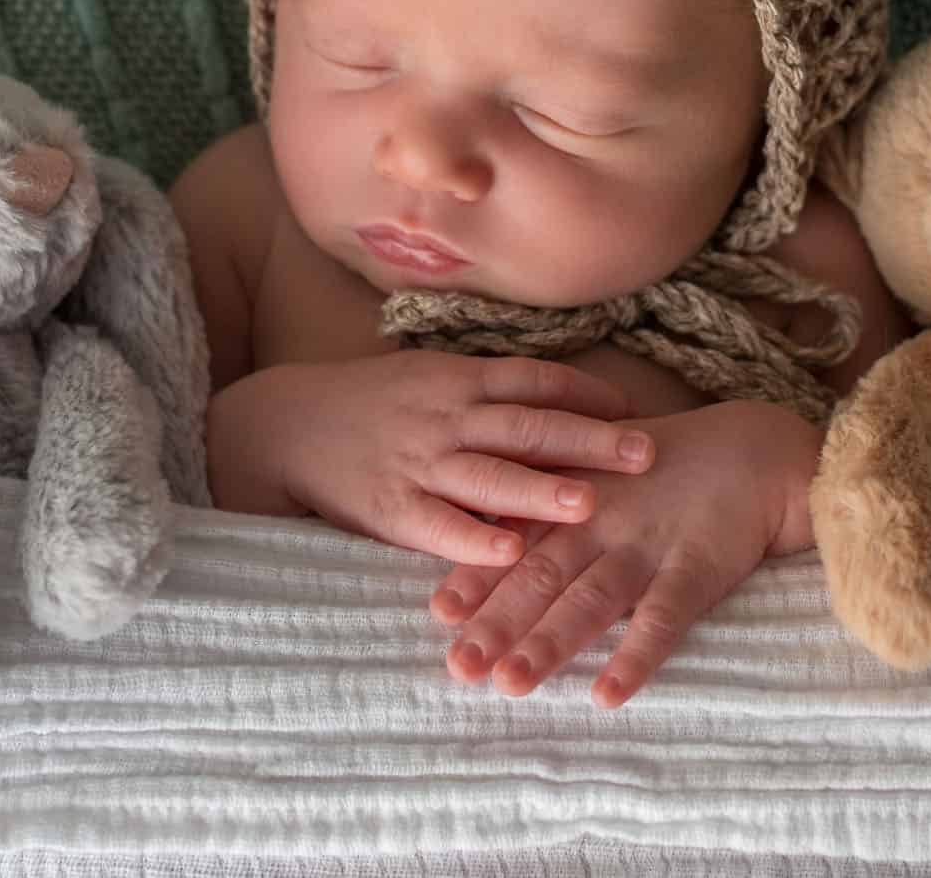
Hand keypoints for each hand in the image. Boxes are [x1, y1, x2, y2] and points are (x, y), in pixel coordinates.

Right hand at [226, 353, 656, 564]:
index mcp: (459, 380)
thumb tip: (559, 402)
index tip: (635, 410)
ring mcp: (419, 463)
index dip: (587, 394)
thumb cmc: (370, 404)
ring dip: (540, 489)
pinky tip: (510, 554)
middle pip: (528, 425)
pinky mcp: (391, 508)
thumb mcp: (429, 378)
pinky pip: (439, 526)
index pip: (535, 381)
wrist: (284, 425)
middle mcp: (446, 417)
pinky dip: (475, 540)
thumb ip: (487, 391)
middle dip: (589, 440)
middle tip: (646, 453)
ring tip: (590, 503)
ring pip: (489, 476)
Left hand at [430, 399, 821, 707]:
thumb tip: (488, 536)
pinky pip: (662, 618)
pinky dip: (635, 657)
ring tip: (511, 684)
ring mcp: (647, 546)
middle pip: (541, 575)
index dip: (477, 576)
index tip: (439, 614)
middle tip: (459, 667)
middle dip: (496, 622)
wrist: (756, 449)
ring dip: (550, 643)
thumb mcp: (598, 468)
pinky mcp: (696, 569)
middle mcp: (601, 522)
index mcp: (574, 499)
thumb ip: (548, 501)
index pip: (515, 540)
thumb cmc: (665, 466)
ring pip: (590, 599)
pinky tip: (608, 696)